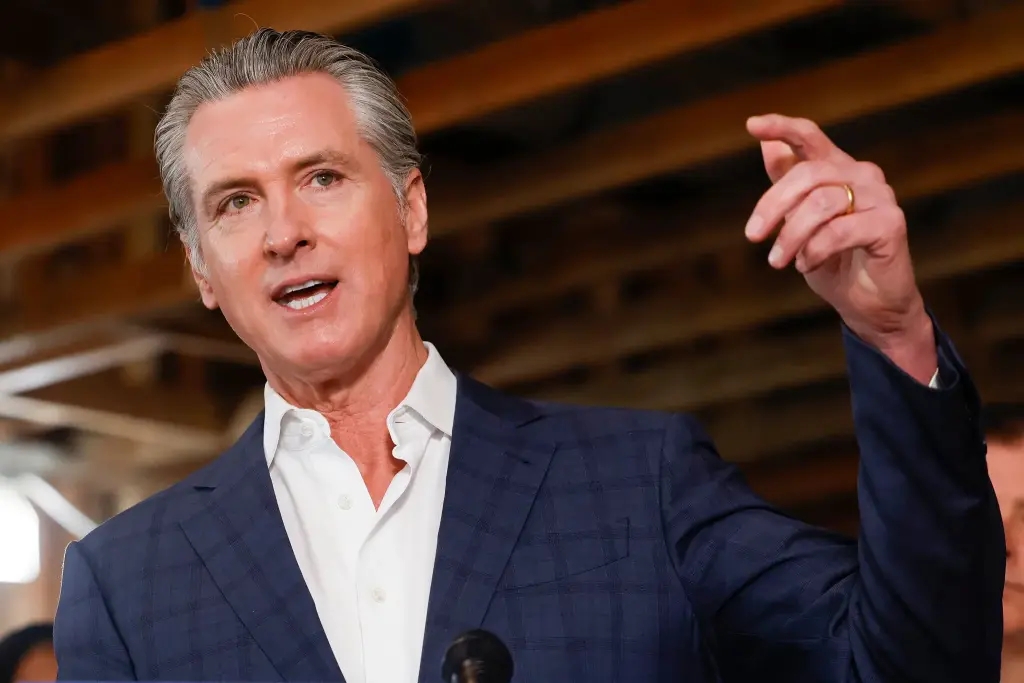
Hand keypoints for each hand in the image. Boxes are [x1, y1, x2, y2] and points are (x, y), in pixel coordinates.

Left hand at [743, 114, 936, 383]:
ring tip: (778, 261)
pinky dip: (814, 251)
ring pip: (821, 203)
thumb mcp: (799, 223)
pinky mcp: (891, 223)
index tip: (752, 125)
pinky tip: (806, 266)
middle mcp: (862, 175)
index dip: (782, 127)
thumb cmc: (831, 261)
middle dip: (772, 205)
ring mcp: (881, 196)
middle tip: (753, 236)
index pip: (810, 137)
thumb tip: (767, 146)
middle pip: (808, 173)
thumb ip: (787, 185)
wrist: (868, 304)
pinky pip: (839, 230)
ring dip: (791, 235)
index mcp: (838, 169)